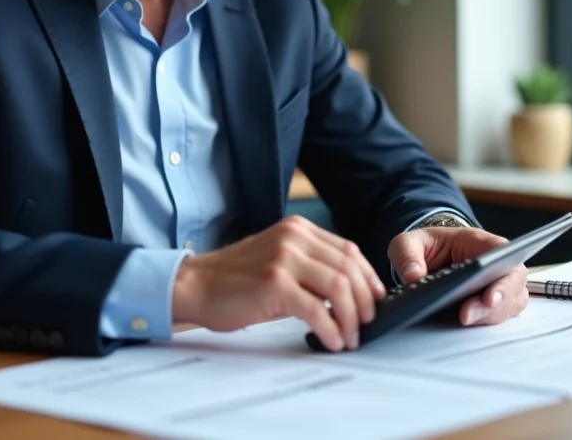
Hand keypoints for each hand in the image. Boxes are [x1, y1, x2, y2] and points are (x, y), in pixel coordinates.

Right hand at [171, 215, 385, 351]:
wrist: (196, 285)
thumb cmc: (235, 280)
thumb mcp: (277, 259)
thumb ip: (310, 265)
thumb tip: (349, 292)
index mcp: (298, 229)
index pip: (349, 250)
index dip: (369, 278)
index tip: (375, 300)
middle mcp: (294, 238)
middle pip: (349, 268)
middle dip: (365, 301)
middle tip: (365, 323)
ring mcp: (284, 259)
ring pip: (339, 287)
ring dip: (350, 318)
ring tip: (349, 337)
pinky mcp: (274, 284)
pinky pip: (316, 309)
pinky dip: (330, 329)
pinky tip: (330, 340)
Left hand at [388, 226, 528, 326]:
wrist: (428, 258)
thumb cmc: (426, 247)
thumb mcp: (408, 243)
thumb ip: (407, 254)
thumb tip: (413, 277)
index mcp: (479, 242)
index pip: (504, 254)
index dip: (504, 277)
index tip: (489, 297)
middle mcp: (495, 264)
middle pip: (513, 284)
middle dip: (495, 304)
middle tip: (467, 316)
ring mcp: (498, 285)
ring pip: (509, 304)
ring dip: (490, 316)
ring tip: (463, 320)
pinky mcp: (492, 305)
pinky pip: (499, 316)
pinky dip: (485, 323)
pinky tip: (463, 326)